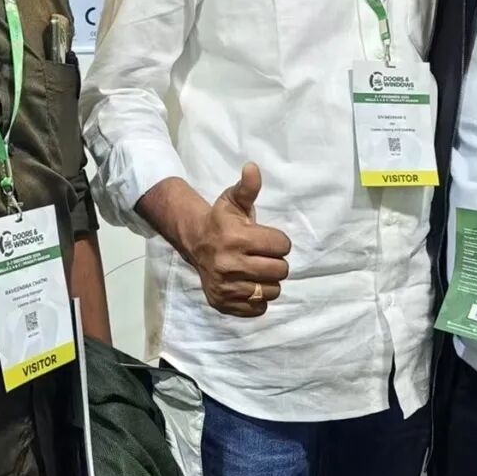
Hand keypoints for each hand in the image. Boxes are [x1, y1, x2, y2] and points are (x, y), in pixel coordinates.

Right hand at [182, 163, 290, 316]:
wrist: (195, 242)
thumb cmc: (221, 220)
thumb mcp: (234, 200)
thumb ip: (248, 187)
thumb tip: (253, 168)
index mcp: (236, 238)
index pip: (282, 246)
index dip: (280, 242)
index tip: (269, 239)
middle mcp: (229, 264)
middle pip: (280, 270)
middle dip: (277, 261)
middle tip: (264, 255)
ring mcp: (226, 287)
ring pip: (272, 290)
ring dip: (270, 280)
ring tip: (258, 269)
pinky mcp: (223, 303)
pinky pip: (258, 308)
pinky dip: (259, 298)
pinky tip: (249, 283)